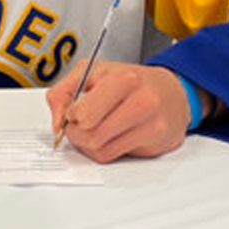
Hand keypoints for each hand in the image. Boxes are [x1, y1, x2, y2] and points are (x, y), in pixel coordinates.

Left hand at [46, 61, 197, 162]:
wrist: (172, 93)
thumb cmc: (130, 82)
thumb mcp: (94, 73)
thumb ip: (64, 91)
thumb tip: (57, 122)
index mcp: (123, 79)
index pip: (83, 113)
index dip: (70, 115)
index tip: (73, 112)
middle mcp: (140, 101)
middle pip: (89, 134)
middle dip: (75, 132)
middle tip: (78, 125)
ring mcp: (150, 123)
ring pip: (99, 149)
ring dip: (86, 144)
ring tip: (92, 130)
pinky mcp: (154, 141)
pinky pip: (112, 156)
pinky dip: (101, 150)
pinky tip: (107, 137)